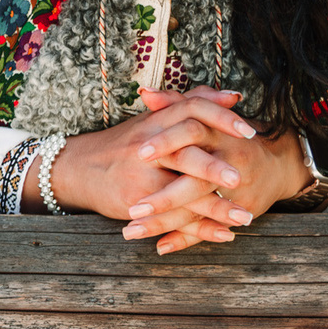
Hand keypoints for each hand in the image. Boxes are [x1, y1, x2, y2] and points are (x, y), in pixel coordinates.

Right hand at [37, 89, 264, 253]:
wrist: (77, 168)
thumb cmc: (124, 144)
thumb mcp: (153, 120)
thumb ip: (192, 105)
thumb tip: (232, 95)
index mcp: (156, 122)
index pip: (191, 110)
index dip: (221, 119)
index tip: (250, 131)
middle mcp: (147, 146)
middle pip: (184, 153)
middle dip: (214, 168)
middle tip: (241, 179)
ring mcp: (140, 175)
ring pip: (181, 192)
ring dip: (215, 207)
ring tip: (245, 217)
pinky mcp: (135, 201)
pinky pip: (173, 217)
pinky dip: (201, 228)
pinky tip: (225, 234)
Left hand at [121, 87, 309, 251]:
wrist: (278, 162)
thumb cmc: (230, 137)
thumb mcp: (207, 117)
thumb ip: (176, 104)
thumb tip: (145, 93)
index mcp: (218, 134)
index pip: (192, 134)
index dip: (167, 143)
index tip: (140, 155)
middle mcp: (230, 162)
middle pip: (196, 180)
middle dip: (164, 198)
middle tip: (132, 208)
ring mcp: (237, 192)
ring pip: (198, 210)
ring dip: (164, 222)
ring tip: (131, 231)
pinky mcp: (240, 212)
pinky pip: (210, 228)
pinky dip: (185, 239)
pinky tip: (160, 247)